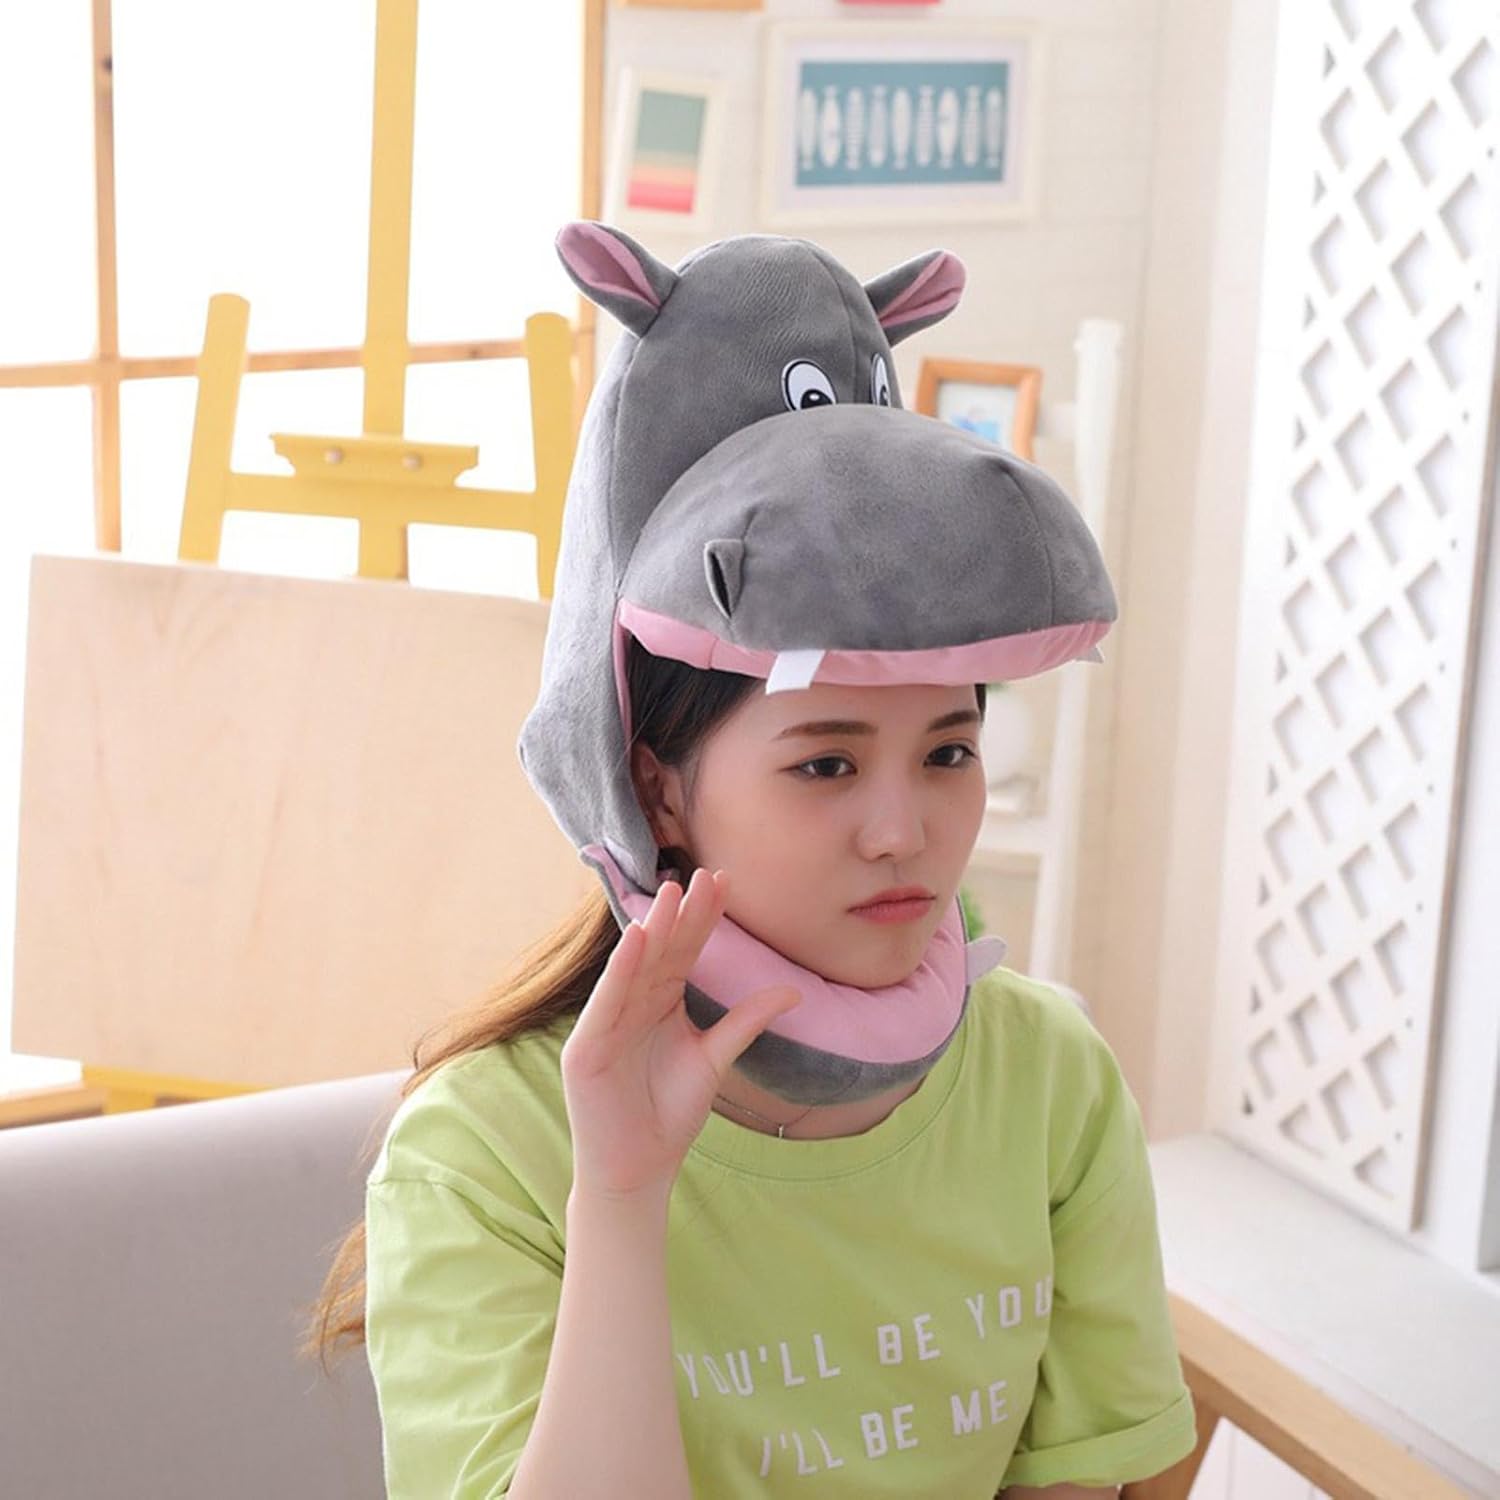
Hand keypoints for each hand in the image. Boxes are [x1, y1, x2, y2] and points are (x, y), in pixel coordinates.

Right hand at [560, 867, 801, 1202]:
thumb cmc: (668, 1114)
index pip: (685, 950)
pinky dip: (621, 971)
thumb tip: (794, 990)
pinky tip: (637, 940)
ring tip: (671, 893)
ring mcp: (606, 1023)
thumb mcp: (714, 1059)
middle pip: (662, 951)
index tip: (726, 881)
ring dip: (651, 930)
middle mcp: (632, 1004)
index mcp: (661, 1002)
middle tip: (704, 874)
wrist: (638, 1169)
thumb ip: (745, 1021)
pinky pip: (607, 1003)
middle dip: (683, 914)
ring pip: (634, 968)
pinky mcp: (587, 1047)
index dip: (704, 918)